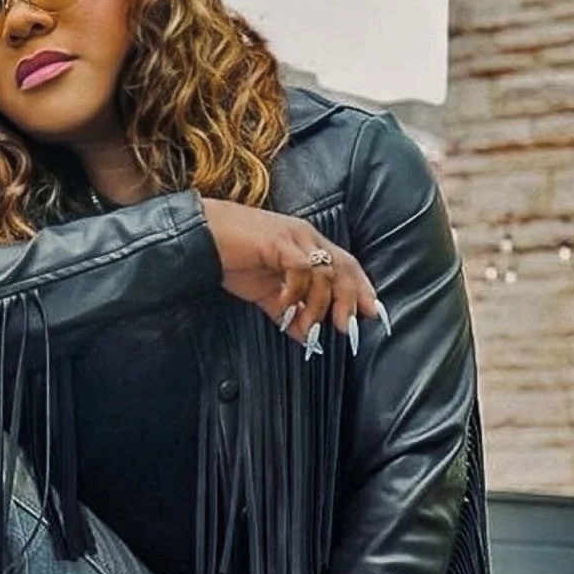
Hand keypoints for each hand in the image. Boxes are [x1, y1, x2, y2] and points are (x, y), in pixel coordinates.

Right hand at [198, 198, 382, 352]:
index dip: (361, 289)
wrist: (201, 236)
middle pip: (343, 266)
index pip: (346, 265)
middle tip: (346, 326)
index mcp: (307, 245)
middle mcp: (306, 237)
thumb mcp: (267, 294)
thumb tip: (306, 337)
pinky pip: (300, 270)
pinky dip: (296, 293)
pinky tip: (284, 308)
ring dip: (319, 305)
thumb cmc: (232, 258)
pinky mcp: (277, 242)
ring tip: (306, 326)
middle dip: (350, 298)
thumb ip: (288, 313)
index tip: (372, 314)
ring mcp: (293, 238)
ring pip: (324, 272)